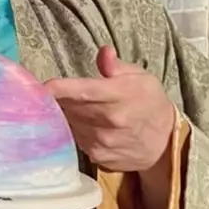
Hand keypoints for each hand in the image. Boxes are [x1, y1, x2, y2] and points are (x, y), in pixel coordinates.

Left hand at [45, 46, 176, 173]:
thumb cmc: (150, 103)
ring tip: (81, 108)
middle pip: (69, 106)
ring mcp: (102, 141)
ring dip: (68, 114)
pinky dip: (76, 130)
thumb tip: (103, 52)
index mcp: (120, 96)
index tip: (41, 86)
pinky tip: (88, 125)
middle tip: (61, 92)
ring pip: (69, 123)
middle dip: (60, 98)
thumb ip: (117, 66)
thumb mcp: (141, 77)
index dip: (59, 89)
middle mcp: (109, 121)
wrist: (166, 142)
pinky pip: (75, 138)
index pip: (83, 92)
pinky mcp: (97, 156)